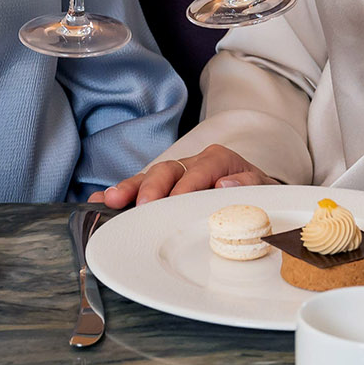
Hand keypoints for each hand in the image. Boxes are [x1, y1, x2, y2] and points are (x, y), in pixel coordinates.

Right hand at [89, 144, 275, 207]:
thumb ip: (249, 183)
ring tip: (111, 200)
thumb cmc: (255, 194)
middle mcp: (192, 163)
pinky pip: (138, 189)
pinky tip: (100, 201)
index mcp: (218, 159)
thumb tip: (226, 183)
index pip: (202, 168)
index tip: (176, 200)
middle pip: (169, 169)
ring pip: (149, 178)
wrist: (254, 197)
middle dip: (153, 186)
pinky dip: (120, 194)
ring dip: (129, 189)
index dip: (188, 183)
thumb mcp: (263, 189)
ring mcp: (174, 176)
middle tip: (143, 205)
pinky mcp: (161, 189)